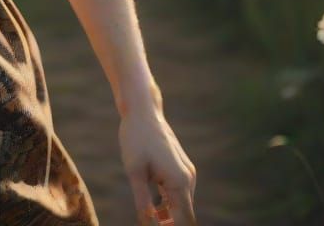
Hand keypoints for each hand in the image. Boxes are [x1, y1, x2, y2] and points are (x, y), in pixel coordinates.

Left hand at [118, 107, 196, 224]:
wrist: (142, 110)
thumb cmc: (136, 138)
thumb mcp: (134, 172)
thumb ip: (143, 202)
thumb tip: (149, 224)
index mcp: (180, 182)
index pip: (185, 221)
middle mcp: (188, 178)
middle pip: (184, 214)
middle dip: (170, 223)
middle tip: (151, 222)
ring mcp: (186, 171)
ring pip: (181, 203)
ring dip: (168, 214)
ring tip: (151, 216)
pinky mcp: (180, 166)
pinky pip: (177, 191)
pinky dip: (167, 201)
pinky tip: (153, 203)